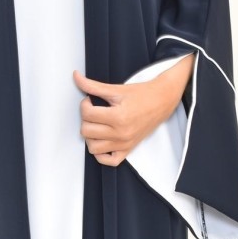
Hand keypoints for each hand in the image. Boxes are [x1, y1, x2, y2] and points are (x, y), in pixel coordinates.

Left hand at [74, 55, 194, 165]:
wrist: (162, 100)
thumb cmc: (141, 94)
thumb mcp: (116, 89)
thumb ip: (93, 85)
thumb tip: (76, 76)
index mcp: (118, 117)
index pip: (87, 115)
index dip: (84, 105)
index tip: (90, 100)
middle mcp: (121, 133)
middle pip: (86, 132)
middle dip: (86, 119)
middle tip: (93, 111)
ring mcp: (124, 144)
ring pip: (93, 148)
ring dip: (90, 136)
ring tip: (96, 125)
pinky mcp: (128, 149)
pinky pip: (109, 161)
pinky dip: (101, 155)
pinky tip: (102, 141)